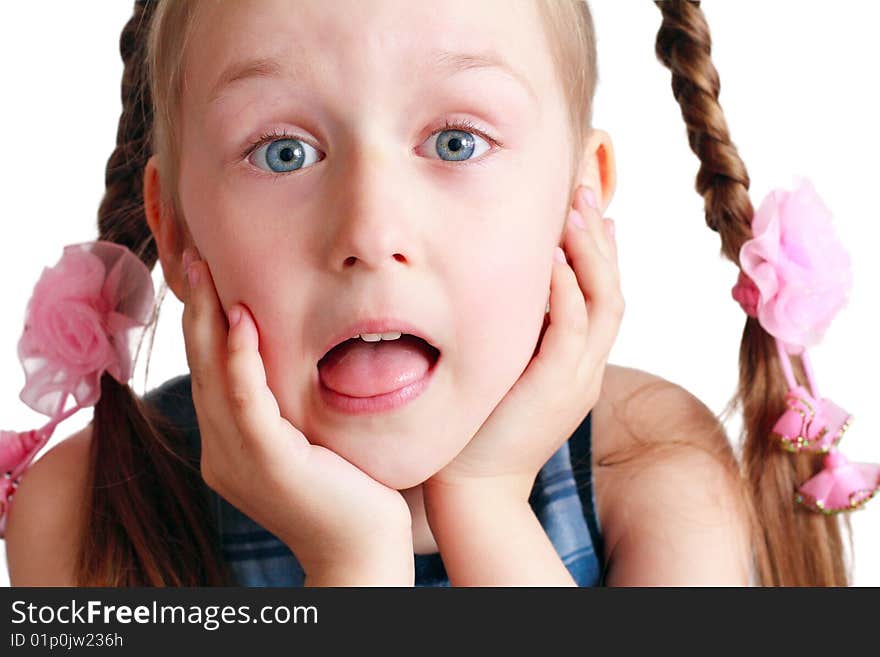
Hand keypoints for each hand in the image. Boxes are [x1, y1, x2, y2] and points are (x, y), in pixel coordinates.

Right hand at [181, 250, 413, 580]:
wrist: (363, 550)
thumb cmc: (349, 492)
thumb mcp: (307, 440)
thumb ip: (286, 405)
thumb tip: (290, 357)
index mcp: (229, 445)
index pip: (208, 372)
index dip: (201, 320)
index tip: (203, 272)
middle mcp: (221, 450)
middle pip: (200, 366)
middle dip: (194, 307)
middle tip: (193, 254)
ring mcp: (236, 459)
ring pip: (213, 376)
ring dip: (207, 317)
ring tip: (205, 268)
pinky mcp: (266, 463)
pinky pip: (246, 400)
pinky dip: (239, 357)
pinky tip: (239, 317)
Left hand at [425, 185, 623, 499]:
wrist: (475, 487)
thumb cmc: (481, 427)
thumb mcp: (508, 372)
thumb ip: (520, 336)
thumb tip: (509, 292)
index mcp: (578, 363)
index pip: (600, 296)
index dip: (598, 249)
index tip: (587, 206)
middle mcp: (587, 367)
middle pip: (611, 290)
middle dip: (599, 236)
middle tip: (585, 187)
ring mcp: (578, 378)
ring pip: (602, 302)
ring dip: (589, 251)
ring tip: (575, 205)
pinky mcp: (557, 387)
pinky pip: (573, 327)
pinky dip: (566, 288)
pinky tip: (552, 255)